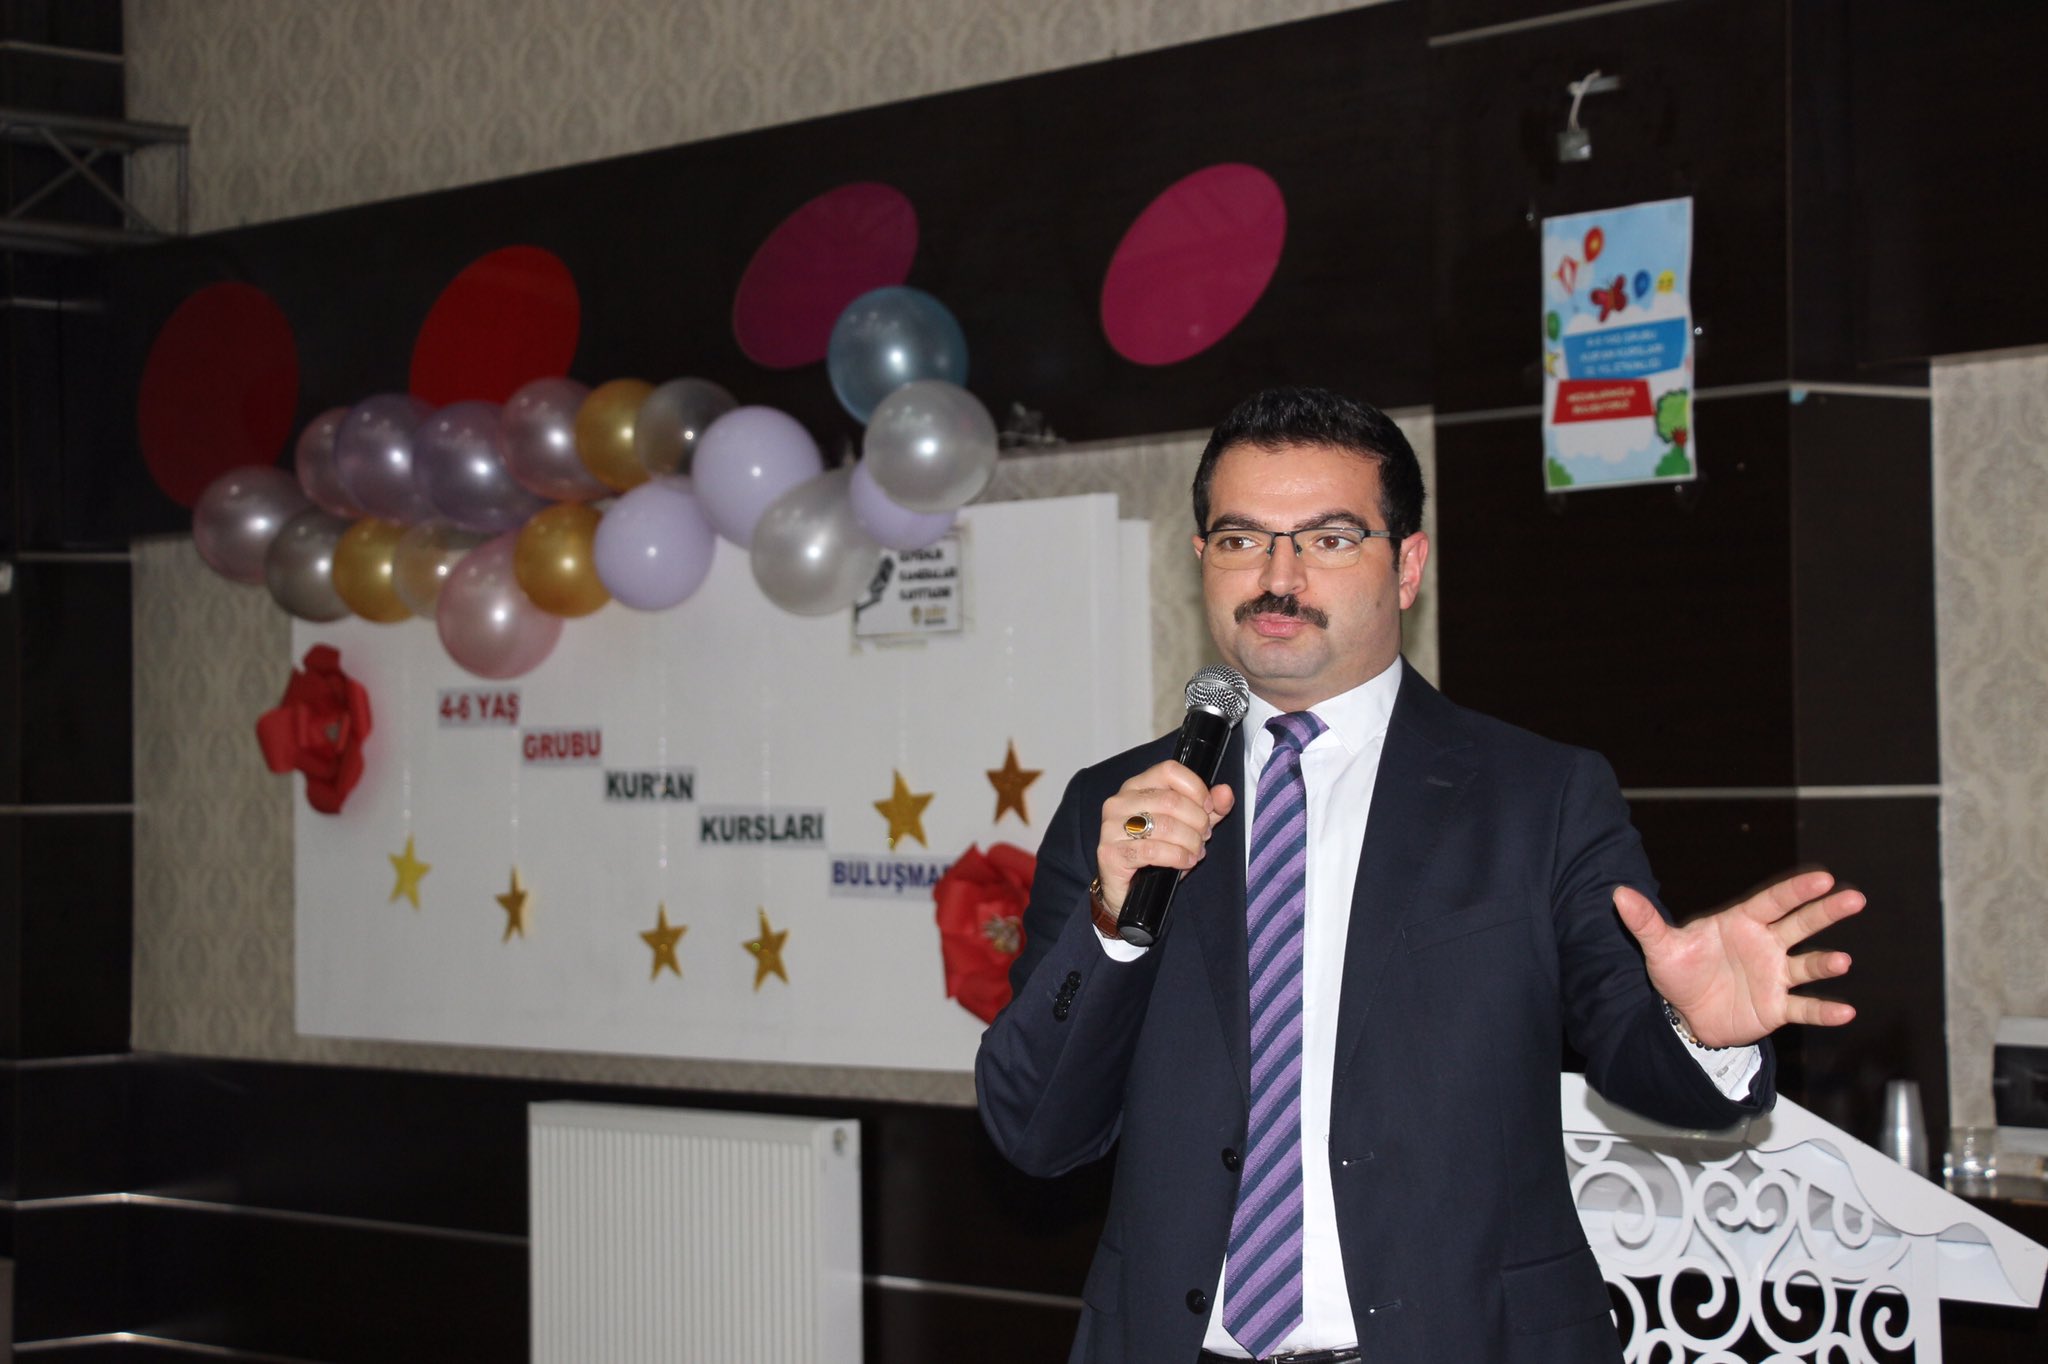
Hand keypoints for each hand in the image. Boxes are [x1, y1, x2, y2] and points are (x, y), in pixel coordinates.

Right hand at [1096, 760, 1235, 910]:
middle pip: (1171, 800)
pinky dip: (1177, 856)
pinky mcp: (1110, 852)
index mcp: (1136, 786)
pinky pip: (1153, 850)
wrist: (1127, 891)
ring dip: (1190, 841)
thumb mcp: (1187, 826)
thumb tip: (1225, 792)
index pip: (1169, 770)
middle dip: (1197, 821)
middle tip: (1204, 836)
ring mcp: (1111, 827)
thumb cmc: (1155, 854)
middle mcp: (1120, 802)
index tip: (1209, 808)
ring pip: (1165, 825)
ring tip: (1196, 851)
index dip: (1196, 788)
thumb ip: (1209, 808)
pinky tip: (1185, 862)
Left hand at [1613, 870, 1862, 1048]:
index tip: (1824, 878)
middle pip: (1800, 924)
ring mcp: (1775, 976)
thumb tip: (1618, 893)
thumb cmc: (1679, 973)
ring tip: (1841, 960)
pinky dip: (1823, 1010)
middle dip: (1826, 912)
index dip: (1797, 891)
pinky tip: (1845, 1012)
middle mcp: (1765, 945)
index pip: (1773, 901)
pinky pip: (1804, 1007)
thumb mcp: (1659, 947)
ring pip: (1807, 965)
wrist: (1685, 1015)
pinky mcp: (1777, 1007)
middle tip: (1854, 898)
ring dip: (1824, 963)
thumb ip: (1644, 921)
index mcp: (1742, 922)